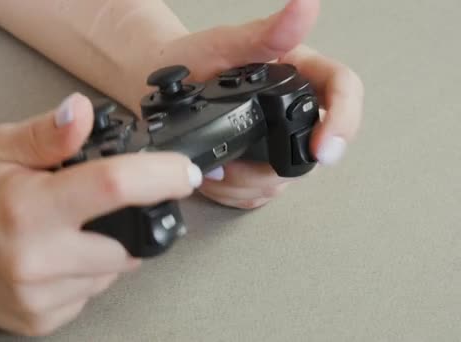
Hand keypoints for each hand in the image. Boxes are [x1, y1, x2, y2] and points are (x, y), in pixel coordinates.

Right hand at [0, 93, 201, 335]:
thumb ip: (50, 134)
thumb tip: (85, 111)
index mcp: (28, 208)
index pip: (114, 188)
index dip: (161, 176)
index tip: (185, 173)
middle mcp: (37, 260)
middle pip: (129, 243)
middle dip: (130, 221)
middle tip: (96, 204)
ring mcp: (38, 297)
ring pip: (112, 272)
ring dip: (106, 248)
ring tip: (65, 229)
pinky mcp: (37, 321)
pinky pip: (89, 294)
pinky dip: (85, 273)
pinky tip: (53, 256)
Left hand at [135, 0, 363, 208]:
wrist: (157, 81)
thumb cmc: (190, 59)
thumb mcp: (225, 44)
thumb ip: (266, 33)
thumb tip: (306, 4)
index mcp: (297, 70)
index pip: (342, 90)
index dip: (342, 121)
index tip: (323, 148)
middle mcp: (292, 106)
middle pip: (315, 145)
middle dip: (278, 167)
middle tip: (240, 168)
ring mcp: (277, 137)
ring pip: (286, 176)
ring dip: (252, 184)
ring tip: (219, 170)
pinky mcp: (257, 161)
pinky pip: (262, 190)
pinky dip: (239, 193)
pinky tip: (218, 178)